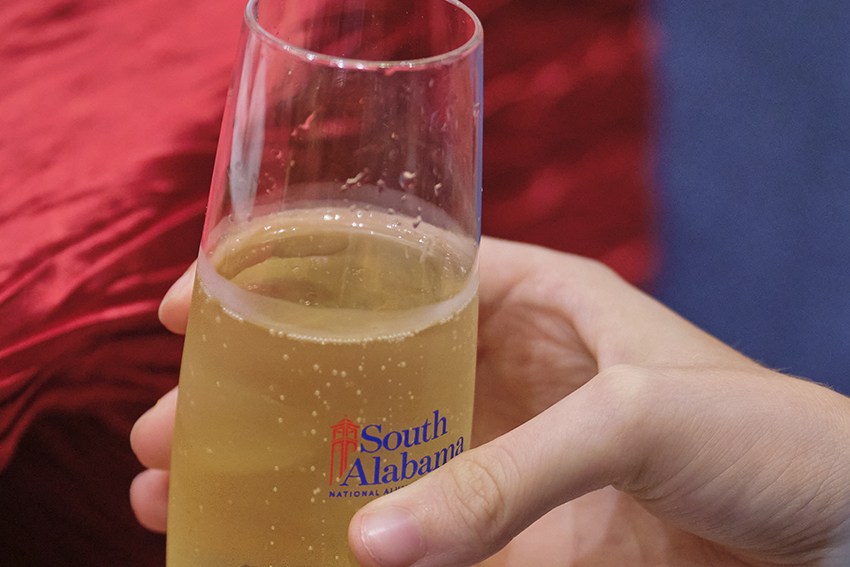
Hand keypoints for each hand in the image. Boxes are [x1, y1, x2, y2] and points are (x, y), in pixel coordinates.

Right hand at [131, 238, 849, 566]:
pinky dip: (348, 542)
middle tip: (164, 422)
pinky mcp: (514, 533)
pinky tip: (272, 548)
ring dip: (280, 470)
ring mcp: (499, 452)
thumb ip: (507, 476)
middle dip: (259, 390)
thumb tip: (369, 543)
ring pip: (368, 452)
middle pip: (355, 366)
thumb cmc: (768, 434)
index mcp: (529, 298)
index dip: (295, 275)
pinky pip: (416, 534)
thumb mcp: (635, 419)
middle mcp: (500, 368)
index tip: (204, 297)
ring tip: (177, 489)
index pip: (391, 267)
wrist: (837, 533)